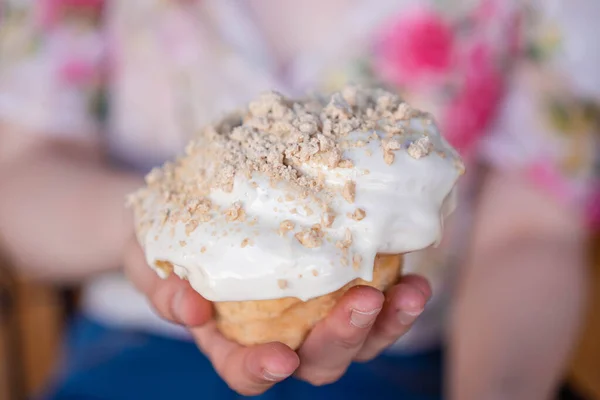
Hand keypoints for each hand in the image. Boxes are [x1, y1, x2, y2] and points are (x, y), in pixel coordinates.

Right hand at [125, 238, 430, 395]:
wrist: (200, 208)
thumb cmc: (168, 245)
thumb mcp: (151, 261)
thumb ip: (163, 288)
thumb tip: (192, 310)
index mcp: (232, 339)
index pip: (246, 370)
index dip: (261, 371)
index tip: (280, 357)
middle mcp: (280, 334)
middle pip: (318, 360)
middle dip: (344, 338)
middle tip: (364, 301)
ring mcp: (314, 313)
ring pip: (358, 339)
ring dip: (387, 322)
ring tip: (411, 292)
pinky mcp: (339, 284)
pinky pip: (375, 300)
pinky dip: (397, 293)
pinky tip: (414, 272)